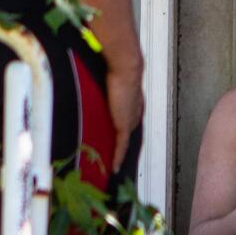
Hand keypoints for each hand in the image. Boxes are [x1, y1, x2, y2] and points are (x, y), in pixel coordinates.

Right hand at [105, 59, 143, 174]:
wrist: (126, 67)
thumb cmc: (119, 66)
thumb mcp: (113, 76)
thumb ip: (109, 79)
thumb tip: (101, 73)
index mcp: (134, 101)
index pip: (130, 119)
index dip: (125, 128)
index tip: (119, 136)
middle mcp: (134, 112)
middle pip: (129, 132)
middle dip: (123, 143)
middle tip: (115, 155)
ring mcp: (130, 120)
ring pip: (125, 141)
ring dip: (120, 152)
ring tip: (113, 163)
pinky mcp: (124, 126)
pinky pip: (121, 146)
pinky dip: (118, 157)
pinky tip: (115, 167)